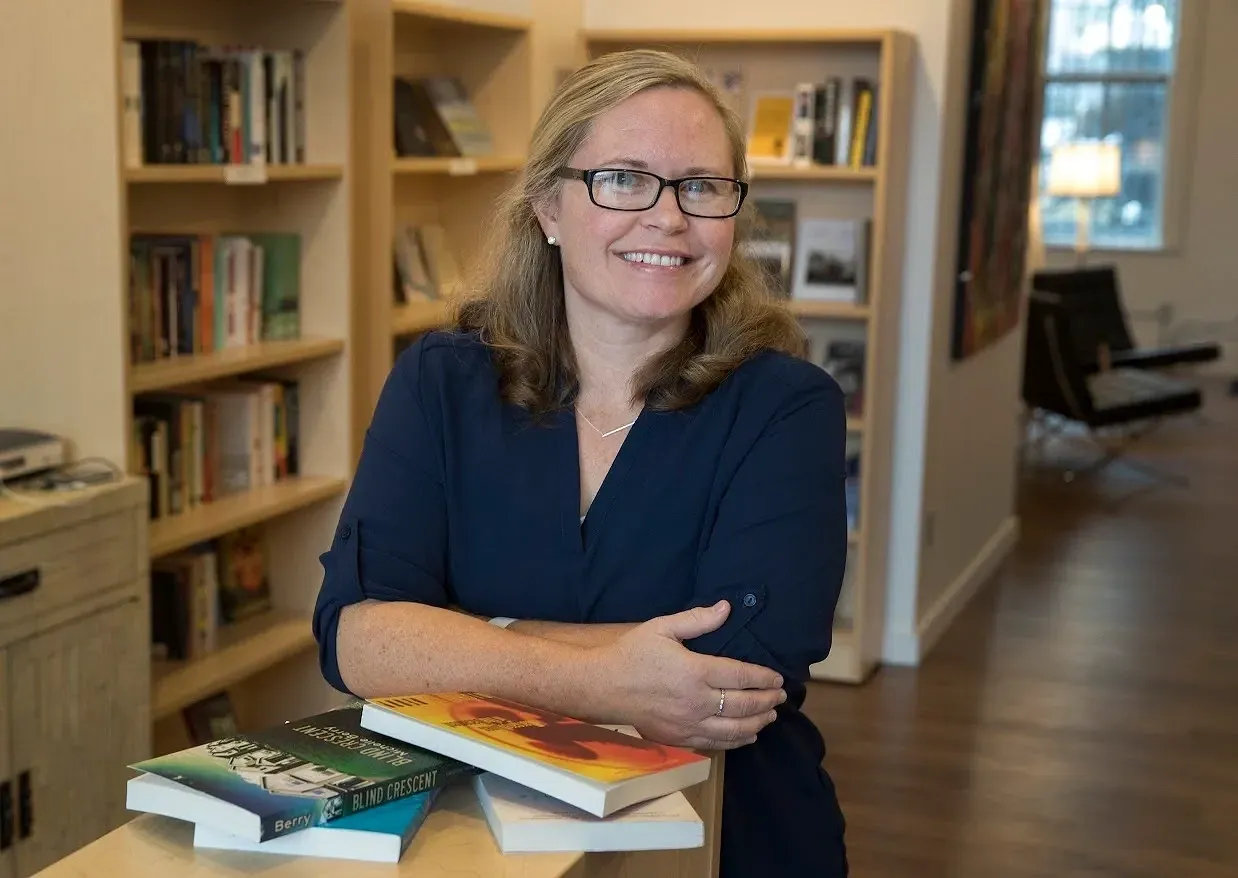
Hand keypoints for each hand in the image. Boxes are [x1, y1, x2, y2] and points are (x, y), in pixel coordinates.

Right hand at [585, 600, 785, 749]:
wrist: (602, 686)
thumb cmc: (631, 654)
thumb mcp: (662, 628)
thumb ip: (697, 620)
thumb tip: (726, 608)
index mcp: (695, 671)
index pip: (741, 676)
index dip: (763, 678)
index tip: (778, 679)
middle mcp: (697, 701)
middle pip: (744, 705)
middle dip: (767, 701)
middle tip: (781, 697)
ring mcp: (688, 724)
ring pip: (734, 729)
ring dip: (757, 723)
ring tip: (771, 716)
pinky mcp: (679, 738)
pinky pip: (715, 744)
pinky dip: (736, 741)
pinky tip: (747, 736)